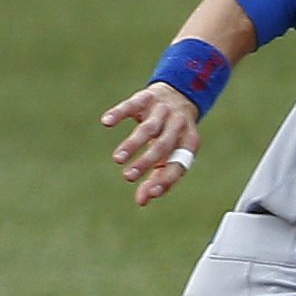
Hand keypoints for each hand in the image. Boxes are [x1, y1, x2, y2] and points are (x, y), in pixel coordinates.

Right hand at [103, 84, 202, 206]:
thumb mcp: (170, 155)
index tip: (150, 193)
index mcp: (189, 143)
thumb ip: (157, 178)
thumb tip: (142, 201)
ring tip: (117, 160)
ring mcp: (163, 109)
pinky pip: (132, 104)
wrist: (179, 94)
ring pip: (148, 128)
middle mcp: (178, 125)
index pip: (179, 164)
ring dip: (132, 144)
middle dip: (145, 162)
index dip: (166, 179)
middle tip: (128, 177)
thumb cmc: (172, 135)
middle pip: (163, 146)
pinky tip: (106, 122)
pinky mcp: (147, 97)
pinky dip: (119, 113)